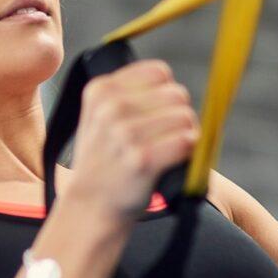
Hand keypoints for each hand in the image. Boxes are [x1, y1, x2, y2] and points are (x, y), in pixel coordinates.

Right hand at [64, 59, 198, 222]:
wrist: (91, 205)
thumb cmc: (103, 161)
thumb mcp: (98, 117)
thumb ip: (127, 94)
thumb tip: (174, 88)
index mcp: (101, 90)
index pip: (159, 72)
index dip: (165, 93)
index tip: (157, 113)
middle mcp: (111, 107)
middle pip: (177, 94)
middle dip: (179, 114)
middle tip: (165, 136)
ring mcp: (126, 133)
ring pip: (186, 117)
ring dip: (186, 134)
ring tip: (167, 149)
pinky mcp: (143, 159)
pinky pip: (187, 140)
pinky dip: (187, 151)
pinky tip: (172, 160)